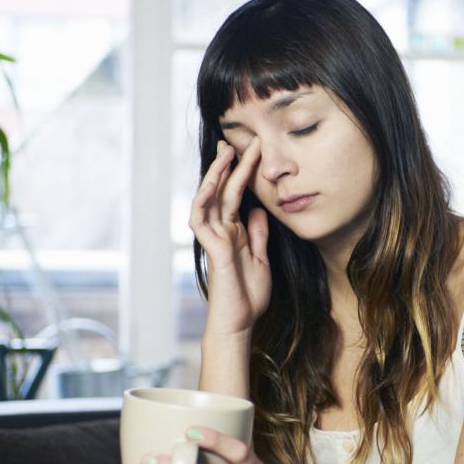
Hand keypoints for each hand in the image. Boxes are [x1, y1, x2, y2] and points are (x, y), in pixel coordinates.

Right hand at [190, 138, 271, 335]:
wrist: (240, 323)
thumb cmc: (248, 296)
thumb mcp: (261, 258)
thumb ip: (257, 235)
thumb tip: (258, 210)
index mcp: (234, 232)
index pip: (235, 196)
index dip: (242, 173)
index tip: (251, 151)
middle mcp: (222, 232)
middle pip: (221, 192)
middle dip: (227, 166)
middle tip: (234, 141)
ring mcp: (215, 240)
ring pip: (209, 200)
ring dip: (215, 176)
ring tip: (225, 153)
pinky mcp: (213, 250)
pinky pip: (202, 221)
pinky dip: (204, 202)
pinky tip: (210, 185)